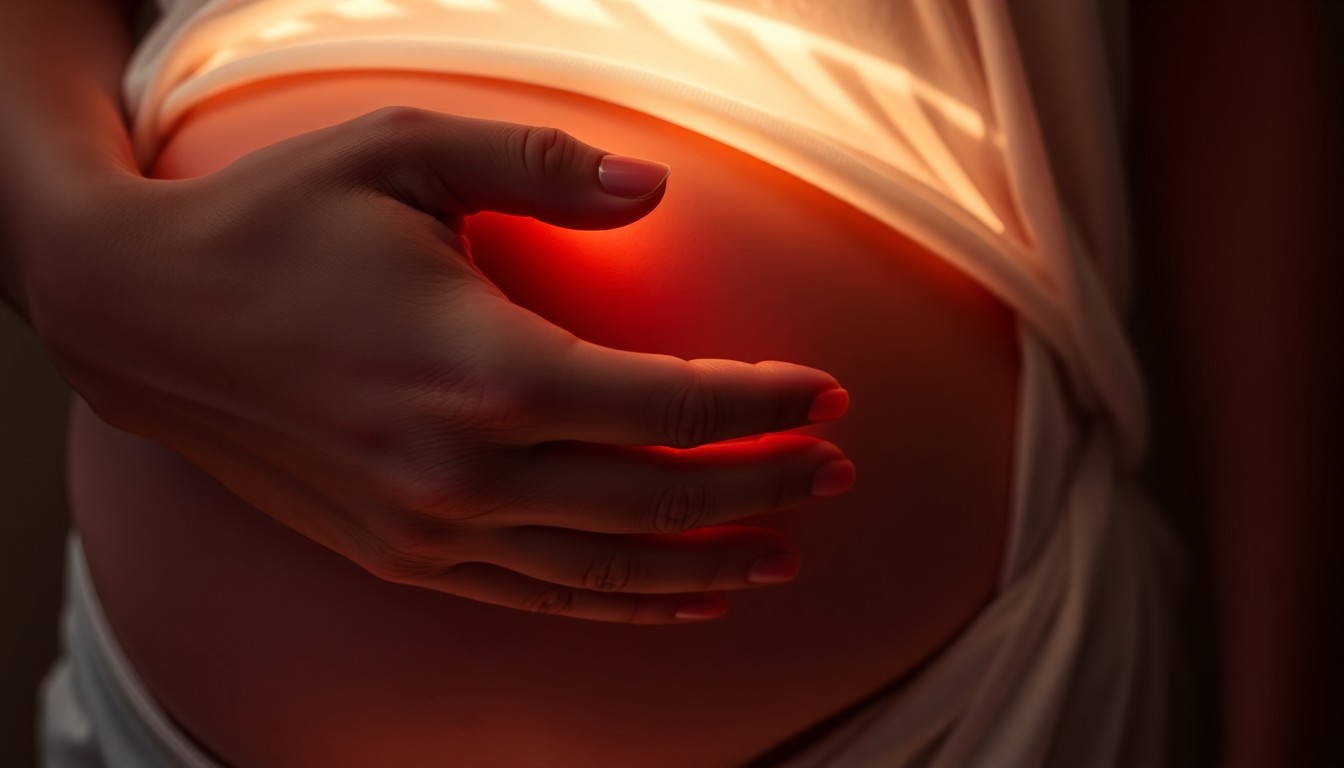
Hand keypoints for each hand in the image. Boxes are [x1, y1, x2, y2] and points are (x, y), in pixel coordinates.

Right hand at [23, 108, 852, 622]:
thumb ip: (543, 167)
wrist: (144, 319)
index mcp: (482, 366)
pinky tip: (678, 596)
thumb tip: (657, 192)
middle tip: (837, 468)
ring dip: (710, 562)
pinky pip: (539, 596)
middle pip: (658, 497)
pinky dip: (621, 602)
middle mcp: (464, 469)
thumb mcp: (404, 152)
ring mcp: (430, 528)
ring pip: (609, 568)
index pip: (668, 405)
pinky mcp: (402, 555)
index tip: (828, 391)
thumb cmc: (273, 223)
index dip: (762, 402)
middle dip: (764, 484)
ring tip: (787, 551)